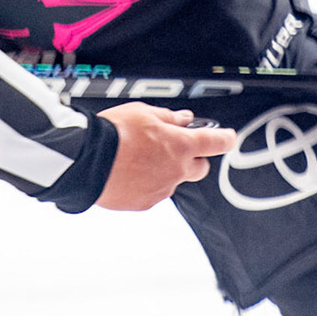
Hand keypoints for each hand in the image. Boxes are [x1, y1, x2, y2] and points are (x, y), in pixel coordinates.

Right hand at [94, 103, 237, 210]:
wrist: (88, 161)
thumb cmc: (113, 134)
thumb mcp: (143, 113)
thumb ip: (168, 118)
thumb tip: (182, 119)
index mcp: (180, 145)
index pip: (215, 142)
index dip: (226, 139)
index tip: (229, 138)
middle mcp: (176, 170)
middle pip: (200, 168)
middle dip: (194, 158)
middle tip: (177, 148)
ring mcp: (161, 189)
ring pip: (173, 180)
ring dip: (165, 170)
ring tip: (139, 158)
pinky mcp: (145, 202)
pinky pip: (153, 192)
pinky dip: (146, 183)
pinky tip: (129, 172)